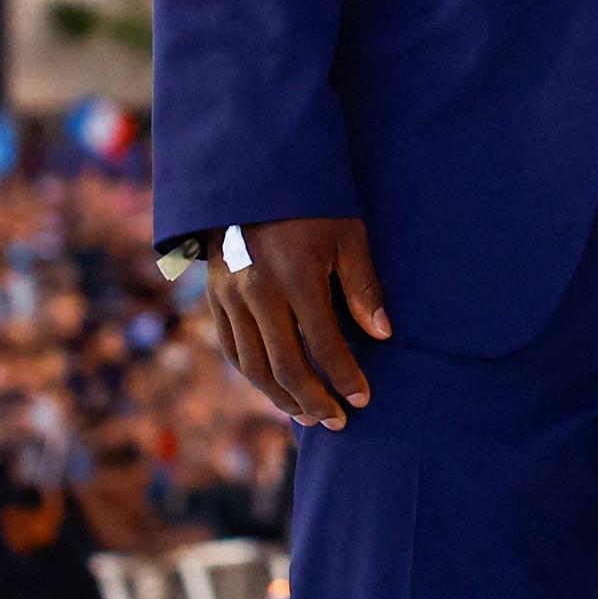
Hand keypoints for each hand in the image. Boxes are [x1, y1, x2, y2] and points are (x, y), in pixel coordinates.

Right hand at [205, 218, 388, 429]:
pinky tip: (273, 388)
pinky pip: (232, 349)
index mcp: (295, 278)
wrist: (252, 177)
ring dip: (282, 397)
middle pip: (285, 366)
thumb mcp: (347, 235)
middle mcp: (257, 294)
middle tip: (338, 421)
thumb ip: (363, 287)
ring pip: (253, 366)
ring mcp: (230, 298)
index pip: (323, 344)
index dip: (345, 376)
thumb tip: (383, 334)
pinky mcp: (215, 298)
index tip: (363, 398)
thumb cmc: (313, 203)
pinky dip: (253, 375)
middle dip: (314, 400)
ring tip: (309, 415)